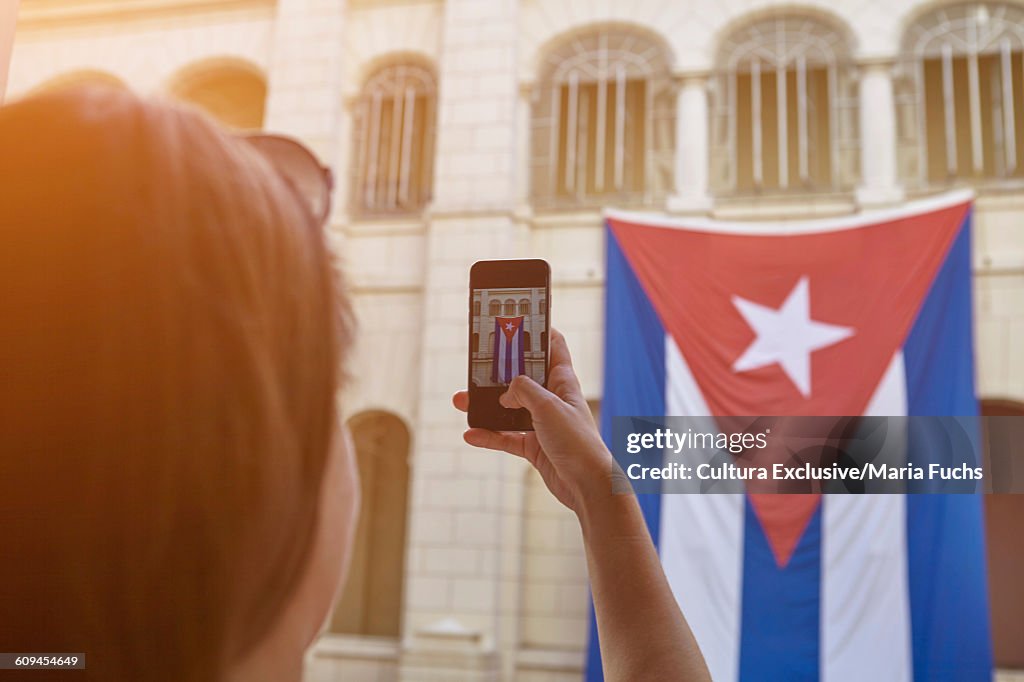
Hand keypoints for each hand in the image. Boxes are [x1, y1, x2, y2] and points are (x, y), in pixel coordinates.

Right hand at [452, 329, 612, 513]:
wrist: (588, 486)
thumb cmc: (578, 442)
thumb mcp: (548, 407)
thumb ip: (524, 391)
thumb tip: (506, 391)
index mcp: (563, 382)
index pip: (553, 346)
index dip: (538, 331)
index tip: (518, 318)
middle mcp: (552, 399)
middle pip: (522, 377)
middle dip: (499, 371)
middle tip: (477, 363)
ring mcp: (542, 423)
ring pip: (508, 409)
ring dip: (486, 406)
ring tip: (462, 401)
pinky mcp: (534, 446)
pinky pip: (506, 437)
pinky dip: (489, 435)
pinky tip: (471, 434)